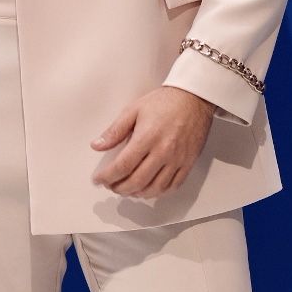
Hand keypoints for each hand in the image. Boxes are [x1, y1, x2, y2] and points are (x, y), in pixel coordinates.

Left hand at [90, 86, 215, 197]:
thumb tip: (97, 145)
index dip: (107, 177)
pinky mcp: (188, 162)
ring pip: (155, 188)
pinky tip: (149, 189)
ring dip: (137, 193)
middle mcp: (163, 151)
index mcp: (147, 137)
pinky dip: (158, 192)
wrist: (194, 98)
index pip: (122, 166)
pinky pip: (173, 186)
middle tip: (111, 185)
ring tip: (127, 189)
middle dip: (119, 188)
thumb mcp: (134, 110)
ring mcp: (177, 159)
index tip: (99, 179)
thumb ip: (115, 130)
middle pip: (137, 181)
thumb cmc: (166, 101)